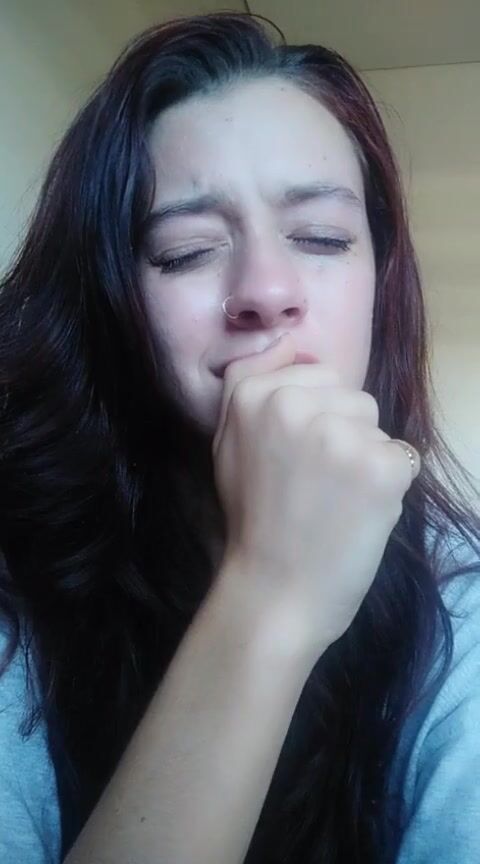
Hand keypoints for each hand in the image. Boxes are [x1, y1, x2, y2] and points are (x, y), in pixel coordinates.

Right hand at [212, 332, 419, 659]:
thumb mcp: (227, 443)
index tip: (292, 454)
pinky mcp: (381, 465)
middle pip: (349, 394)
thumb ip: (251, 387)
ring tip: (335, 498)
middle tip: (313, 482)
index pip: (313, 369)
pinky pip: (400, 455)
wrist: (275, 592)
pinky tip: (358, 513)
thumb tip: (292, 341)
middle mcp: (294, 403)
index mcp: (252, 394)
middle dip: (340, 429)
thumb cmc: (252, 521)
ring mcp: (339, 433)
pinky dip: (388, 485)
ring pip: (375, 424)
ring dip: (364, 456)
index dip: (311, 412)